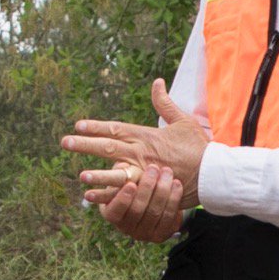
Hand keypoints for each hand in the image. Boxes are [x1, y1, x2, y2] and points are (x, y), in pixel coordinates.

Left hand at [62, 79, 212, 206]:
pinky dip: (107, 195)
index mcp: (147, 135)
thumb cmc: (199, 147)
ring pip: (115, 172)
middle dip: (85, 145)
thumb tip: (157, 82)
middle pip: (108, 147)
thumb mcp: (183, 120)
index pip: (116, 129)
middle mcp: (142, 152)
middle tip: (65, 143)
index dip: (96, 127)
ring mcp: (145, 172)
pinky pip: (124, 193)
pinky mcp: (150, 189)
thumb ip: (165, 103)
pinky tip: (91, 197)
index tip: (78, 125)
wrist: (213, 172)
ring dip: (97, 174)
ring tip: (80, 174)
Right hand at [87, 162, 185, 244]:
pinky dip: (173, 199)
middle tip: (153, 168)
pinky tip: (176, 184)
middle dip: (147, 187)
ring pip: (154, 213)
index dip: (123, 199)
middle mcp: (125, 228)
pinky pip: (168, 217)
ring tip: (167, 172)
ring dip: (162, 190)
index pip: (114, 211)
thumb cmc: (135, 182)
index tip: (131, 184)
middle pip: (137, 210)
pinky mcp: (160, 235)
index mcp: (111, 213)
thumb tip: (123, 167)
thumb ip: (122, 171)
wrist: (154, 197)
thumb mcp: (125, 176)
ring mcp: (143, 234)